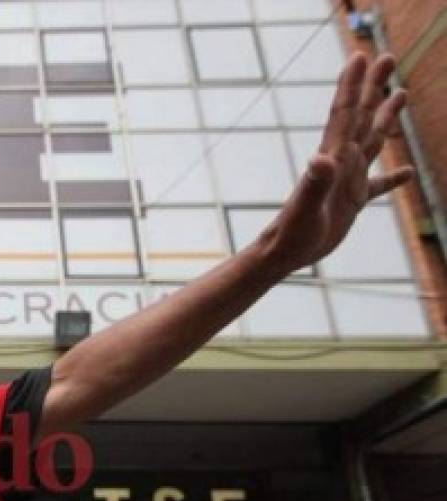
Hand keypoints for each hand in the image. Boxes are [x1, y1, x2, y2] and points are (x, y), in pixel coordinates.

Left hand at [256, 53, 413, 275]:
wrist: (283, 254)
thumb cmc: (292, 234)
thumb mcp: (306, 209)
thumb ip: (315, 183)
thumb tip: (322, 158)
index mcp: (332, 159)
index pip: (344, 114)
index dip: (352, 85)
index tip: (361, 57)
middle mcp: (341, 163)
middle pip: (361, 116)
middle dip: (372, 86)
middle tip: (386, 56)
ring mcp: (347, 181)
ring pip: (371, 141)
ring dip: (385, 117)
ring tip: (400, 93)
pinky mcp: (352, 202)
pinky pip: (377, 185)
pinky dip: (392, 177)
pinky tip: (406, 171)